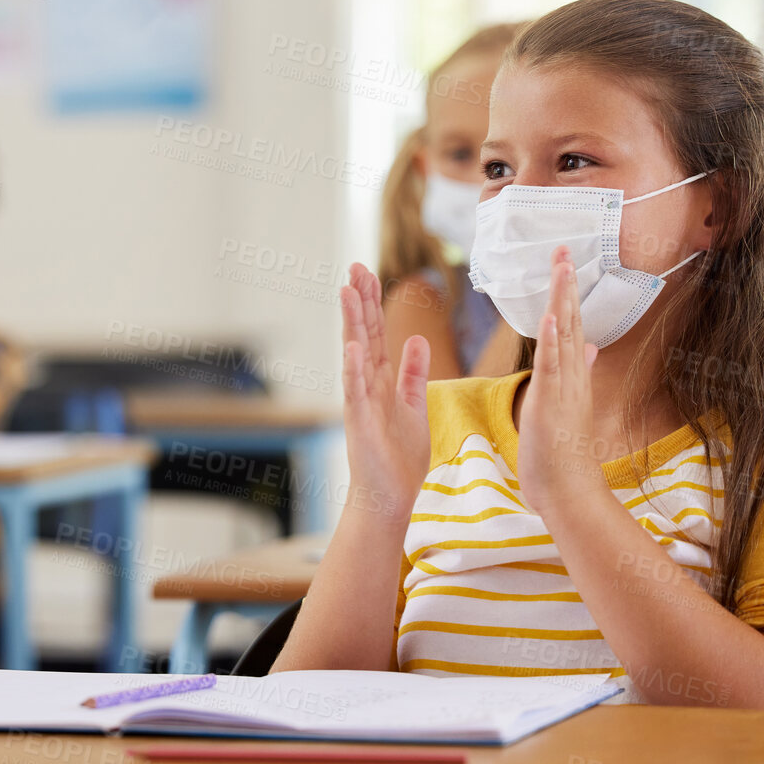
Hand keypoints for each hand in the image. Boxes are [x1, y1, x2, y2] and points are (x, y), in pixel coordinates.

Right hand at [340, 263, 430, 522]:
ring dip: (351, 323)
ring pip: (355, 354)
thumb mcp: (414, 406)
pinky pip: (356, 392)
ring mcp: (361, 402)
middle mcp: (366, 385)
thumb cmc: (399, 457)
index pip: (375, 332)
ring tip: (348, 292)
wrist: (389, 496)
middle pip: (363, 334)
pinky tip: (352, 348)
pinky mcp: (361, 423)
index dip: (372, 302)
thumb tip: (416, 338)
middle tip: (354, 267)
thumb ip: (414, 373)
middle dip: (360, 301)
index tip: (367, 272)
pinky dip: (353, 370)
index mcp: (381, 380)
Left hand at [516, 246, 603, 510]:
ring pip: (565, 335)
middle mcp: (572, 377)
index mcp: (572, 378)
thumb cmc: (563, 455)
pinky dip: (553, 341)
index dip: (568, 294)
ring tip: (562, 266)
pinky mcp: (551, 403)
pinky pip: (553, 366)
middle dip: (567, 284)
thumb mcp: (567, 407)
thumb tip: (589, 348)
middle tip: (563, 248)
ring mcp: (564, 388)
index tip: (564, 263)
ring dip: (563, 299)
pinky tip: (553, 316)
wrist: (569, 491)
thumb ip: (575, 375)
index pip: (572, 327)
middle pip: (572, 321)